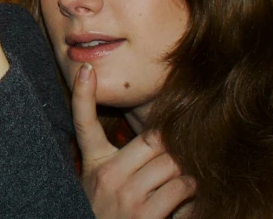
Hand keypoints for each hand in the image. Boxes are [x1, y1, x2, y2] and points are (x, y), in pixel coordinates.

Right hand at [73, 63, 195, 217]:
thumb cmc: (109, 211)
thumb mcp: (101, 181)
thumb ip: (123, 158)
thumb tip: (162, 135)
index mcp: (94, 162)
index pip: (83, 123)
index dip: (82, 94)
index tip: (86, 69)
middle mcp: (107, 176)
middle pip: (154, 141)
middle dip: (172, 149)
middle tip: (177, 156)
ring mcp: (126, 195)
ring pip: (173, 165)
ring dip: (184, 173)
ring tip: (178, 182)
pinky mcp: (145, 215)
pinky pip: (182, 189)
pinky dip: (190, 192)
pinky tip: (182, 199)